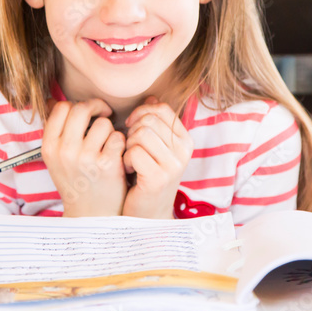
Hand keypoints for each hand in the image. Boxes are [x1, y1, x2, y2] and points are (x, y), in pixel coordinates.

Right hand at [40, 98, 126, 216]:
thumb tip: (51, 99)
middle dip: (97, 107)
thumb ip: (57, 131)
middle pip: (82, 108)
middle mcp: (65, 152)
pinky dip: (121, 143)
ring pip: (103, 123)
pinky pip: (118, 137)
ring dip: (110, 130)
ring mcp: (86, 159)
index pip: (61, 107)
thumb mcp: (57, 158)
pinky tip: (118, 154)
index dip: (77, 105)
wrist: (91, 215)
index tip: (88, 113)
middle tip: (105, 114)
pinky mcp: (107, 165)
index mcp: (49, 147)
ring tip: (108, 145)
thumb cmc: (76, 181)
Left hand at [121, 96, 193, 218]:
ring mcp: (173, 165)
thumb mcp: (155, 147)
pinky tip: (130, 171)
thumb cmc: (147, 176)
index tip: (132, 127)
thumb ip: (154, 123)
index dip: (141, 112)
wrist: (148, 214)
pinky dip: (126, 160)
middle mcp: (184, 151)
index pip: (161, 108)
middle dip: (132, 131)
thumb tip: (151, 97)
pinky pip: (134, 152)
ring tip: (131, 160)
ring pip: (140, 134)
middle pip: (148, 119)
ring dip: (128, 146)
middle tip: (130, 148)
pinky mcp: (158, 178)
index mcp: (185, 140)